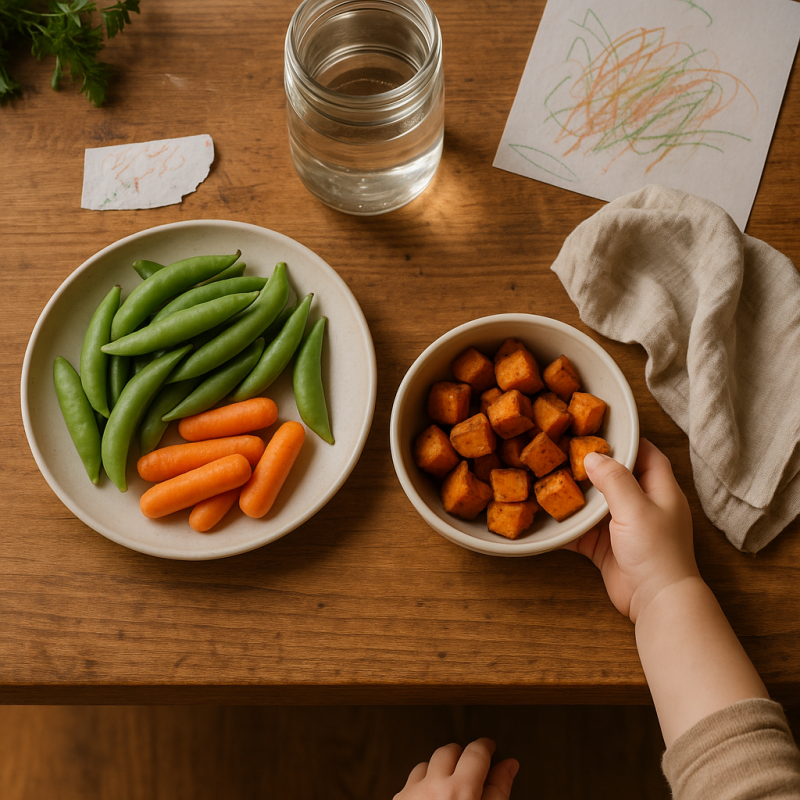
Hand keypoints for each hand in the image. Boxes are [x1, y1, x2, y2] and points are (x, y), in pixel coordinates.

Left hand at [394, 738, 517, 799]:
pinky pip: (409, 782)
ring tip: (450, 790)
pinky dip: (422, 785)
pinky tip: (431, 799)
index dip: (486, 747)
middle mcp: (432, 790)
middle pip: (449, 751)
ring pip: (426, 764)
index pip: (477, 752)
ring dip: (439, 771)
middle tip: (472, 773)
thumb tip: (509, 765)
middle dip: (462, 758)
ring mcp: (411, 795)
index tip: (490, 748)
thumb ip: (499, 791)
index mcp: (460, 794)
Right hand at [563, 438, 699, 621]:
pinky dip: (568, 527)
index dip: (629, 441)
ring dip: (577, 498)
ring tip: (552, 480)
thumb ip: (614, 480)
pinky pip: (583, 532)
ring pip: (597, 506)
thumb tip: (592, 457)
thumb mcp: (635, 507)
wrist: (656, 601)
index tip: (602, 430)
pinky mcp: (608, 549)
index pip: (648, 455)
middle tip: (566, 452)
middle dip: (593, 468)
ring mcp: (624, 529)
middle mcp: (644, 507)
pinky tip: (548, 518)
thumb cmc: (656, 552)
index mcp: (661, 491)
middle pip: (617, 478)